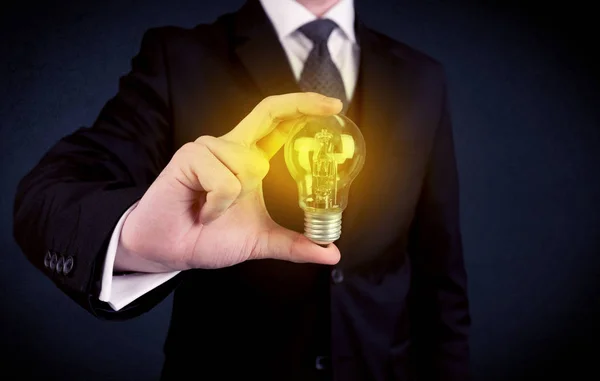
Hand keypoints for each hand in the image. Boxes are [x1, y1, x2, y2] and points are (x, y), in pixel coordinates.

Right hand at [115, 93, 342, 272]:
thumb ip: (295, 244)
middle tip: (331, 108)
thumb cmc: (209, 238)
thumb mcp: (261, 240)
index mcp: (248, 160)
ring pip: (249, 163)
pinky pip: (225, 181)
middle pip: (268, 113)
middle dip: (301, 105)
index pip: (278, 123)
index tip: (334, 106)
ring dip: (237, 199)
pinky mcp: (189, 157)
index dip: (303, 107)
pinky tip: (201, 211)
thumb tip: (331, 253)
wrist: (171, 251)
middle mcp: (230, 148)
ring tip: (215, 211)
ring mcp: (209, 149)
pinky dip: (218, 205)